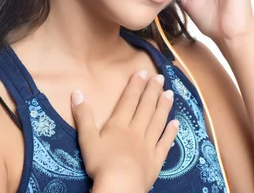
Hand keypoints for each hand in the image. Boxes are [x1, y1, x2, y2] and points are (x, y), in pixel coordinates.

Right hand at [71, 71, 178, 192]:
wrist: (120, 184)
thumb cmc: (101, 163)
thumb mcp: (87, 139)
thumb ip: (83, 116)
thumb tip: (77, 92)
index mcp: (119, 125)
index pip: (128, 101)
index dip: (135, 86)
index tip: (143, 72)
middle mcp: (136, 131)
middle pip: (146, 108)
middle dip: (152, 91)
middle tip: (160, 78)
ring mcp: (148, 144)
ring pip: (158, 121)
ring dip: (164, 106)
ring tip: (170, 93)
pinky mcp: (156, 159)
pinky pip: (165, 143)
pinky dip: (171, 132)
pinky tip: (176, 123)